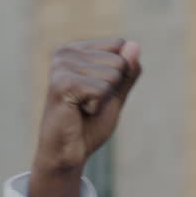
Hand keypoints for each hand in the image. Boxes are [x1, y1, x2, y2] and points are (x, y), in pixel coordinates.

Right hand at [29, 38, 141, 196]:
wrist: (69, 151)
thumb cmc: (90, 123)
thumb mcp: (116, 93)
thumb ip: (128, 70)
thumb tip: (135, 45)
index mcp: (77, 49)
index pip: (120, 45)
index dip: (119, 74)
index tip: (98, 91)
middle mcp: (65, 52)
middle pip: (118, 61)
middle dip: (112, 88)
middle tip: (89, 103)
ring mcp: (61, 66)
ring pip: (112, 75)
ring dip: (103, 99)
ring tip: (82, 107)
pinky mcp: (61, 83)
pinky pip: (101, 89)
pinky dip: (96, 106)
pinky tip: (79, 111)